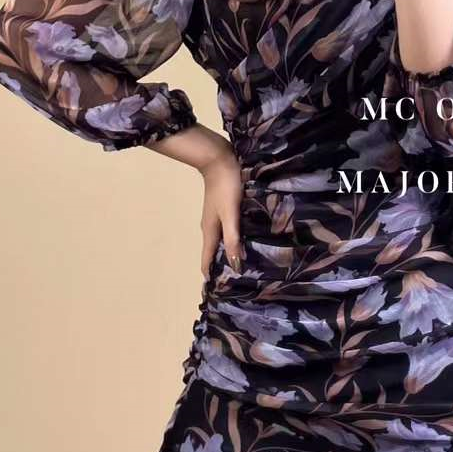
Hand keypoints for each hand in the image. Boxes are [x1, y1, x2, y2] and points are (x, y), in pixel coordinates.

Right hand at [199, 143, 243, 276]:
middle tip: (234, 283)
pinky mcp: (223, 208)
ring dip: (227, 253)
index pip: (207, 260)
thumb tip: (235, 264)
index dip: (210, 275)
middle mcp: (210, 227)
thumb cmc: (225, 187)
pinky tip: (245, 240)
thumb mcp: (231, 214)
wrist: (219, 159)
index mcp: (210, 231)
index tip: (217, 292)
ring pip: (220, 241)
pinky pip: (227, 230)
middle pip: (213, 252)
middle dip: (220, 267)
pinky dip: (233, 239)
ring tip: (241, 265)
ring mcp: (216, 217)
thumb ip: (232, 238)